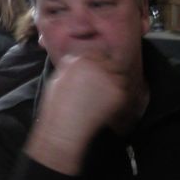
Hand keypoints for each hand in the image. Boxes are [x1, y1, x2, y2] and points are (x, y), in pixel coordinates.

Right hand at [26, 52, 130, 174]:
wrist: (65, 126)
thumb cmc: (57, 107)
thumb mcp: (57, 79)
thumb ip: (70, 67)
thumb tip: (78, 62)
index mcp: (78, 59)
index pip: (95, 53)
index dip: (96, 63)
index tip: (95, 72)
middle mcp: (95, 64)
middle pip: (108, 61)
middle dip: (107, 71)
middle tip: (102, 85)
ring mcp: (108, 77)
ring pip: (119, 74)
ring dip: (115, 82)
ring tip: (104, 96)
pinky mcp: (118, 91)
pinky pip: (123, 90)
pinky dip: (118, 97)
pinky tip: (107, 105)